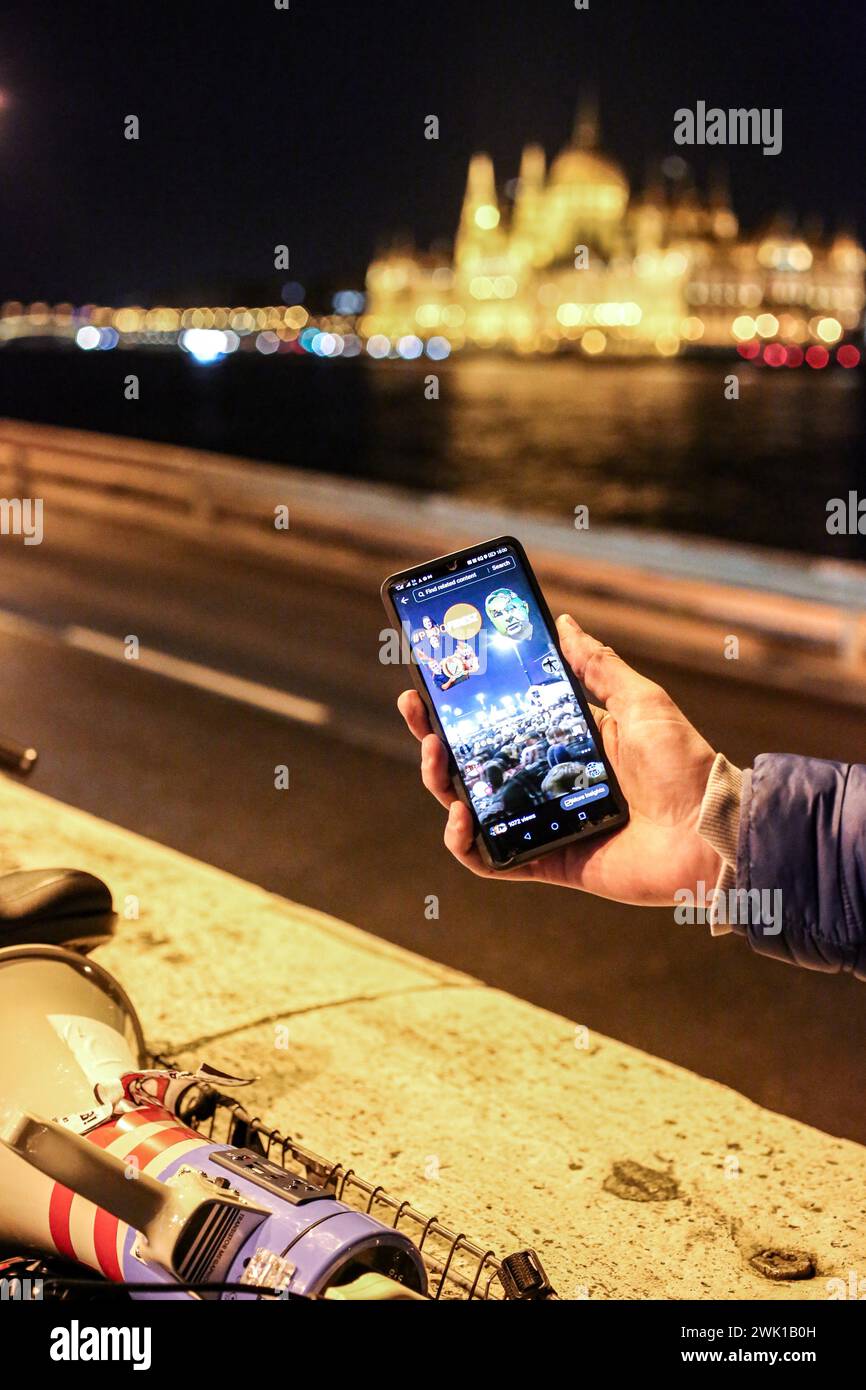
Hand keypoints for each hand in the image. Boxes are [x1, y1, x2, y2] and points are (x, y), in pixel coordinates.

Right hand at [396, 614, 721, 905]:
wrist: (711, 830)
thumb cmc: (684, 764)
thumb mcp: (640, 700)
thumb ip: (597, 665)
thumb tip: (563, 622)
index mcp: (565, 743)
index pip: (500, 720)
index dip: (463, 702)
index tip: (435, 676)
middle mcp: (547, 783)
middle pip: (473, 761)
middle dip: (435, 735)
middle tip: (416, 709)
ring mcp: (542, 823)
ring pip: (471, 805)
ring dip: (441, 780)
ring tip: (437, 755)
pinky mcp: (545, 862)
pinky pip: (489, 859)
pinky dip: (464, 841)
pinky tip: (461, 815)